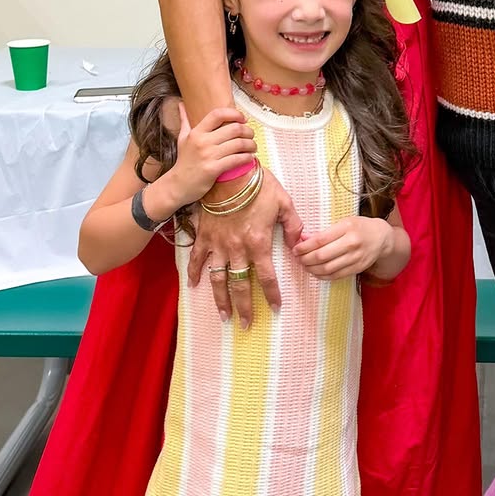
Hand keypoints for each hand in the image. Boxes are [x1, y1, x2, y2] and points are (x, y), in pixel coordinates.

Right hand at [163, 107, 255, 206]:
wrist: (177, 185)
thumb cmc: (183, 161)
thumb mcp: (182, 139)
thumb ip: (184, 121)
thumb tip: (181, 104)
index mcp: (196, 132)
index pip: (218, 114)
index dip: (234, 113)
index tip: (243, 118)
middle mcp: (203, 142)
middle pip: (234, 129)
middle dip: (248, 131)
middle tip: (251, 135)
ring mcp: (208, 155)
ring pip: (239, 144)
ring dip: (251, 145)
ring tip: (253, 147)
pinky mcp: (214, 169)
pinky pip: (236, 160)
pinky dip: (247, 158)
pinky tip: (250, 158)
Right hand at [187, 171, 303, 323]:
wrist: (229, 171)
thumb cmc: (258, 184)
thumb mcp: (284, 202)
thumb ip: (294, 225)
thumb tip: (301, 244)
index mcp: (259, 243)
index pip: (267, 277)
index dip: (271, 295)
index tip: (275, 308)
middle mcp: (237, 249)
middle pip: (241, 286)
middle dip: (244, 307)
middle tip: (246, 325)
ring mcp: (218, 244)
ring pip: (218, 279)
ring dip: (220, 300)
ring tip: (224, 316)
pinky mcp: (204, 236)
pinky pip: (197, 259)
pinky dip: (194, 274)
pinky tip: (193, 286)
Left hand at [294, 217, 393, 281]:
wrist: (382, 237)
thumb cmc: (360, 227)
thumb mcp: (343, 222)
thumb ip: (324, 231)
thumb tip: (304, 239)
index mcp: (346, 227)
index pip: (319, 240)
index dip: (304, 247)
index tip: (295, 248)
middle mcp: (351, 243)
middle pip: (321, 256)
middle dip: (305, 259)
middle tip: (298, 258)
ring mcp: (355, 258)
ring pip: (327, 268)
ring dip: (312, 269)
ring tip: (305, 265)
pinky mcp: (357, 268)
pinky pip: (335, 276)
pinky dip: (322, 276)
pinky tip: (316, 272)